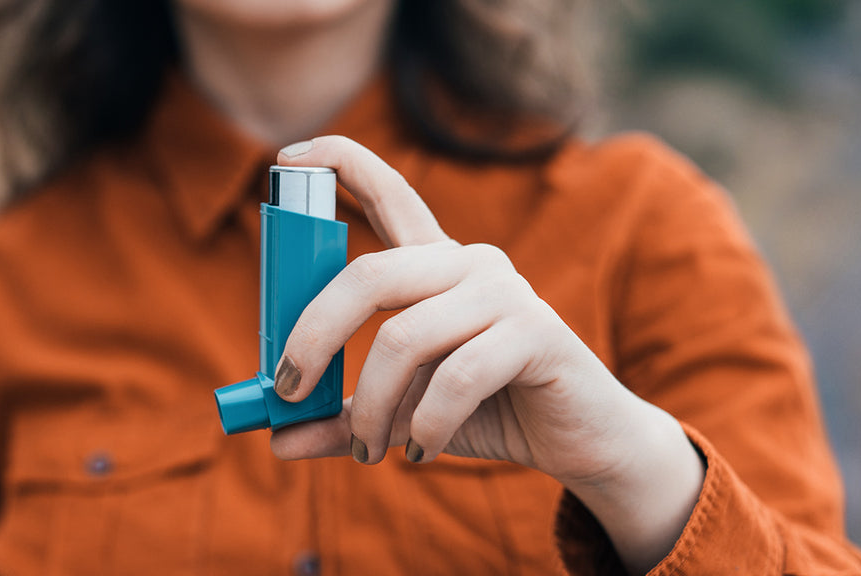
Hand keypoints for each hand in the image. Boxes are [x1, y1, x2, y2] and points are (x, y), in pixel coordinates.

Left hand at [268, 136, 703, 571]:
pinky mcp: (537, 332)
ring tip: (372, 451)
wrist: (583, 441)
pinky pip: (456, 377)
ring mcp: (506, 292)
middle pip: (369, 274)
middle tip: (288, 392)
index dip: (338, 163)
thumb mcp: (406, 414)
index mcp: (435, 266)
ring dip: (374, 407)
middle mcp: (469, 263)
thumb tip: (278, 439)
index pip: (387, 192)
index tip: (287, 156)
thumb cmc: (491, 412)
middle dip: (313, 334)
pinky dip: (427, 425)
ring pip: (404, 338)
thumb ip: (347, 419)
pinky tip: (424, 451)